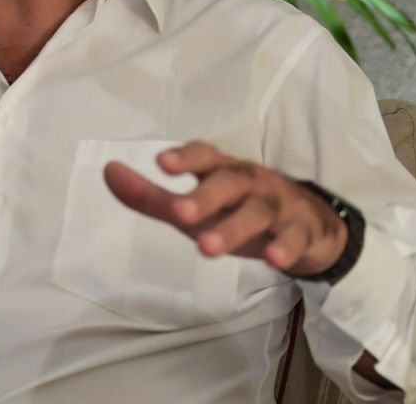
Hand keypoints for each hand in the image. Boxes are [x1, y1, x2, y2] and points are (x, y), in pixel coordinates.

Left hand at [103, 141, 347, 276]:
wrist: (308, 225)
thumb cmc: (236, 209)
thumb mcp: (193, 204)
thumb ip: (150, 194)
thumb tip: (108, 171)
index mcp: (222, 170)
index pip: (205, 156)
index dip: (186, 157)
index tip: (162, 163)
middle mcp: (250, 182)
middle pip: (230, 182)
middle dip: (205, 196)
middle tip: (180, 214)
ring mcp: (277, 205)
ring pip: (258, 211)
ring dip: (234, 228)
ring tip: (207, 248)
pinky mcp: (301, 231)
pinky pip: (295, 236)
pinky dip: (286, 246)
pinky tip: (274, 259)